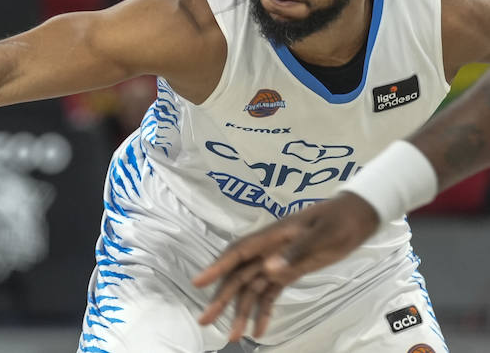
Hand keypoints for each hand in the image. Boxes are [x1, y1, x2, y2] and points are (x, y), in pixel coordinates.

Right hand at [192, 192, 380, 341]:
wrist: (356, 217)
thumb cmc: (339, 221)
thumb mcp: (323, 235)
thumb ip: (297, 252)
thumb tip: (269, 270)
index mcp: (270, 237)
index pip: (236, 253)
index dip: (215, 268)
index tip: (198, 283)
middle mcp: (266, 251)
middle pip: (237, 276)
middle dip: (220, 299)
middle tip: (205, 320)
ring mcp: (275, 262)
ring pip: (250, 290)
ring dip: (241, 312)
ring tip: (233, 337)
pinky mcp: (287, 272)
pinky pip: (269, 294)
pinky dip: (262, 312)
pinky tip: (259, 330)